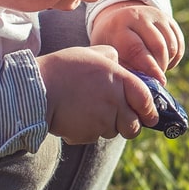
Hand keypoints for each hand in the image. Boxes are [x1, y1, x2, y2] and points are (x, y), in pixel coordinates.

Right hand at [37, 44, 155, 142]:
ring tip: (91, 112)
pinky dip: (90, 131)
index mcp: (120, 80)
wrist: (37, 90)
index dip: (150, 110)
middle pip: (133, 125)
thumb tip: (117, 60)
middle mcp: (115, 103)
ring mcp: (102, 121)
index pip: (145, 100)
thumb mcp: (90, 53)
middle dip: (130, 125)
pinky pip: (95, 137)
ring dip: (108, 126)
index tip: (151, 116)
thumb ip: (110, 56)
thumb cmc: (63, 68)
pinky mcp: (87, 135)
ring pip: (114, 132)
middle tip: (123, 119)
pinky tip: (77, 117)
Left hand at [88, 1, 184, 82]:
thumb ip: (122, 68)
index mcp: (120, 25)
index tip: (157, 82)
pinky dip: (174, 59)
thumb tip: (141, 85)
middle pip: (158, 47)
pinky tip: (162, 62)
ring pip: (172, 46)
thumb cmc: (111, 44)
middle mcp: (140, 16)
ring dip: (167, 63)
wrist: (120, 20)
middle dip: (159, 67)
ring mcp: (157, 16)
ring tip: (155, 71)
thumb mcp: (109, 54)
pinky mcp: (170, 21)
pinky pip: (179, 45)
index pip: (136, 48)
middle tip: (154, 80)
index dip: (148, 67)